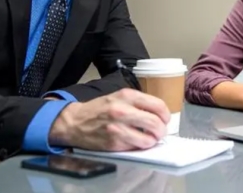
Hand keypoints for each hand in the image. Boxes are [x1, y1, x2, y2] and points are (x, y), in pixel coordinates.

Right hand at [49, 88, 169, 151]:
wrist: (76, 121)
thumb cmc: (100, 108)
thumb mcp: (119, 96)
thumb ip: (138, 102)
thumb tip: (159, 113)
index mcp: (127, 96)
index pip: (158, 105)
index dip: (166, 115)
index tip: (165, 119)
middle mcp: (123, 110)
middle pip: (156, 123)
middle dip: (162, 130)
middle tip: (160, 131)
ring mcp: (118, 128)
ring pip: (149, 139)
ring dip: (153, 140)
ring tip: (150, 138)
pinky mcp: (114, 143)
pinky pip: (136, 147)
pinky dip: (140, 146)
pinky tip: (136, 141)